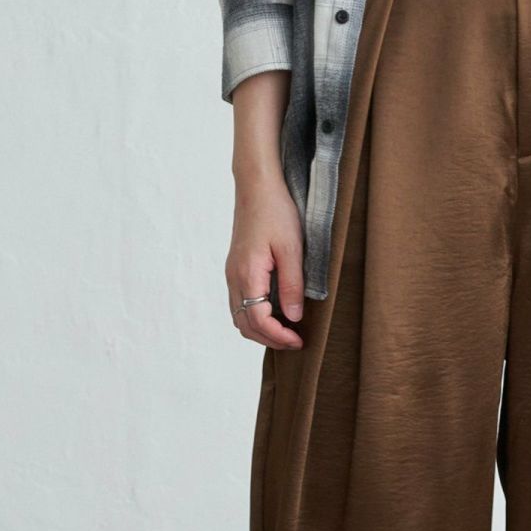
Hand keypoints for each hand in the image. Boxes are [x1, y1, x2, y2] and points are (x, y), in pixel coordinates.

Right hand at [226, 172, 304, 349]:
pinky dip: (255, 316)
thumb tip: (293, 317)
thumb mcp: (292, 249)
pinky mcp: (236, 269)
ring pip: (239, 316)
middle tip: (295, 342)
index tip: (298, 340)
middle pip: (244, 324)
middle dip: (269, 339)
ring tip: (286, 332)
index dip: (278, 335)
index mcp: (247, 273)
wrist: (257, 187)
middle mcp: (234, 277)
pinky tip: (275, 314)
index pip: (258, 320)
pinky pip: (240, 303)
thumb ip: (292, 285)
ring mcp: (232, 273)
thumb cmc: (276, 212)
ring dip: (261, 330)